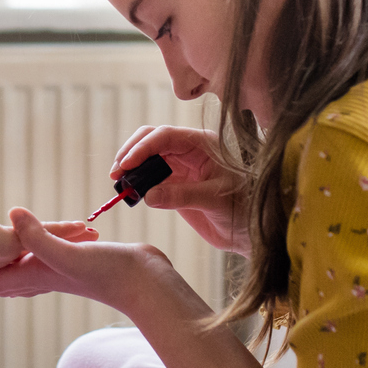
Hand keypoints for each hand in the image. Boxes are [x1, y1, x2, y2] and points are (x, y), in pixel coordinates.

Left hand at [0, 208, 203, 319]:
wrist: (147, 284)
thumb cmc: (109, 273)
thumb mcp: (68, 252)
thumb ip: (38, 236)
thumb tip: (11, 214)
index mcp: (37, 275)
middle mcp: (46, 276)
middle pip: (4, 281)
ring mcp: (62, 273)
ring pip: (24, 273)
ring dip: (5, 269)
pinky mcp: (78, 265)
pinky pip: (46, 263)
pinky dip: (34, 256)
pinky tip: (39, 249)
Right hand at [110, 126, 250, 253]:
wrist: (250, 231)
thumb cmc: (243, 209)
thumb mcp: (215, 200)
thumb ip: (182, 196)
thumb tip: (149, 196)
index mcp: (203, 144)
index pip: (166, 136)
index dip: (143, 147)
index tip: (126, 164)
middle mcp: (190, 150)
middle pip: (151, 140)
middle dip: (131, 153)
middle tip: (117, 173)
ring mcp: (181, 167)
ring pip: (148, 158)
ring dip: (131, 168)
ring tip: (119, 184)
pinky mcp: (175, 184)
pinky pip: (150, 178)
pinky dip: (137, 183)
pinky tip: (130, 193)